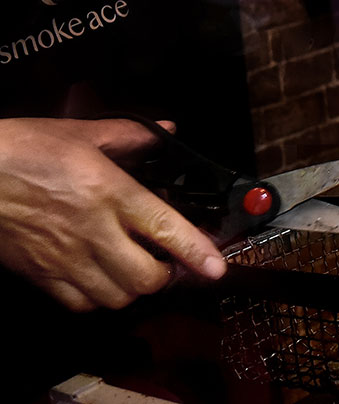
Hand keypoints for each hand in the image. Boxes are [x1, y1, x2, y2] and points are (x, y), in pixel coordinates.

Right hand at [0, 117, 226, 310]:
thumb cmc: (21, 150)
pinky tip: (99, 277)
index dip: (197, 251)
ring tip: (134, 268)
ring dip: (133, 287)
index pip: (164, 228)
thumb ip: (131, 136)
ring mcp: (65, 257)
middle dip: (166, 274)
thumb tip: (165, 132)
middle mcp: (91, 230)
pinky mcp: (40, 275)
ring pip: (117, 297)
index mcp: (109, 192)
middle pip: (146, 277)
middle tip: (168, 259)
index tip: (218, 266)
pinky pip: (80, 304)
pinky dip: (98, 298)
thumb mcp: (81, 133)